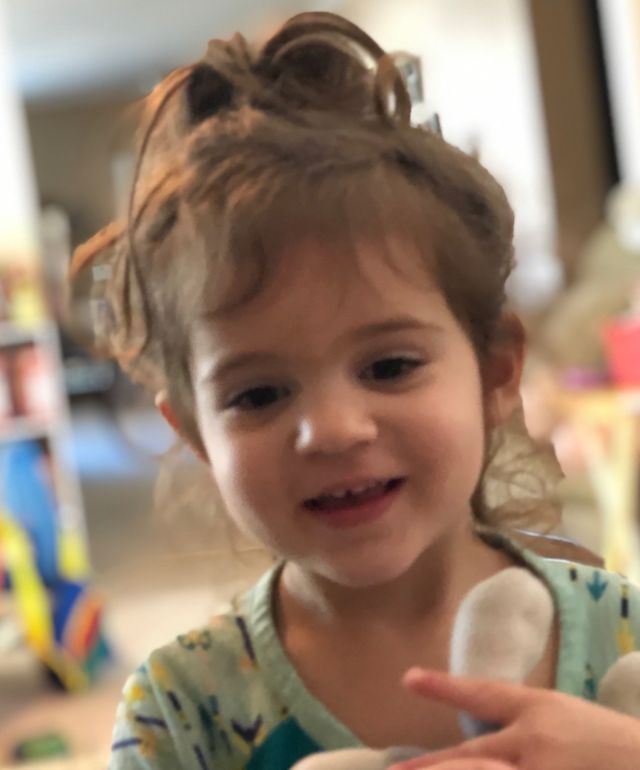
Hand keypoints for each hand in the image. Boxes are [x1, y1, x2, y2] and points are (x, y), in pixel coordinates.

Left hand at [391, 668, 639, 769]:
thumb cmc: (612, 741)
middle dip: (431, 766)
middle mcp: (534, 745)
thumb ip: (524, 723)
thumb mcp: (565, 716)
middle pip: (470, 755)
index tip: (408, 679)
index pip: (483, 695)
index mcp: (539, 711)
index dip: (443, 687)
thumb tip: (482, 740)